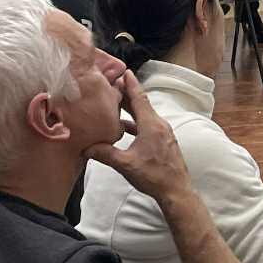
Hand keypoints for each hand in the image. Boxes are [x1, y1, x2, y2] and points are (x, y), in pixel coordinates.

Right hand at [89, 70, 190, 200]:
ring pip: (146, 116)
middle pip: (142, 105)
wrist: (176, 191)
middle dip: (129, 94)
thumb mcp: (125, 164)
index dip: (131, 85)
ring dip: (132, 109)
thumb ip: (105, 153)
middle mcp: (160, 125)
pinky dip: (137, 122)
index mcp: (151, 125)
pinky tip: (126, 128)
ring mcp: (164, 133)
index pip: (139, 99)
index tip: (125, 71)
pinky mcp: (165, 142)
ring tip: (117, 104)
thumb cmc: (153, 176)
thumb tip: (86, 147)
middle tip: (115, 84)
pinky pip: (149, 125)